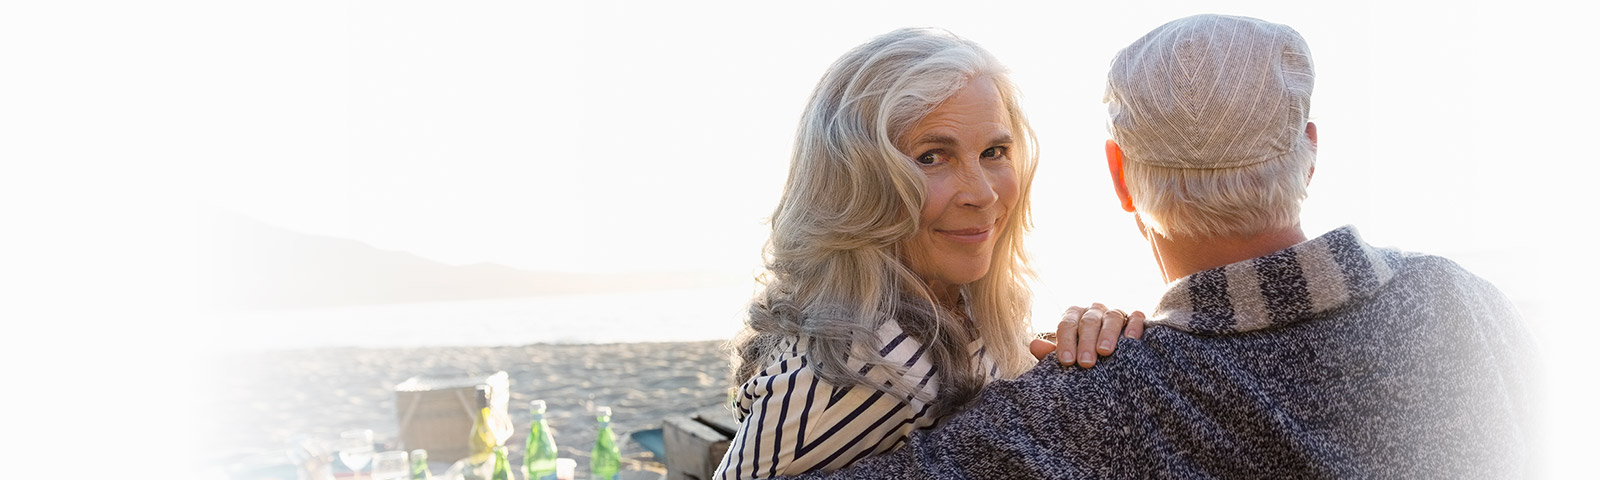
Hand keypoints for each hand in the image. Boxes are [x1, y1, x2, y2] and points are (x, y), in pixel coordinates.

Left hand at [1029, 303, 1144, 366]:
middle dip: (1086, 342)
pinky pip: (1135, 317)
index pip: (1066, 324)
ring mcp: (1113, 313)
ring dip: (1108, 334)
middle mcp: (1093, 311)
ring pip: (1111, 317)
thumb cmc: (1083, 357)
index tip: (1067, 361)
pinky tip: (1131, 340)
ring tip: (1105, 352)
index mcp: (1073, 317)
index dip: (1065, 342)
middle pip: (1088, 321)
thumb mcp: (1068, 357)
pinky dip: (1133, 326)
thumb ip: (1051, 353)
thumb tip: (1034, 346)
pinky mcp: (1134, 318)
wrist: (1111, 360)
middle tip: (1086, 363)